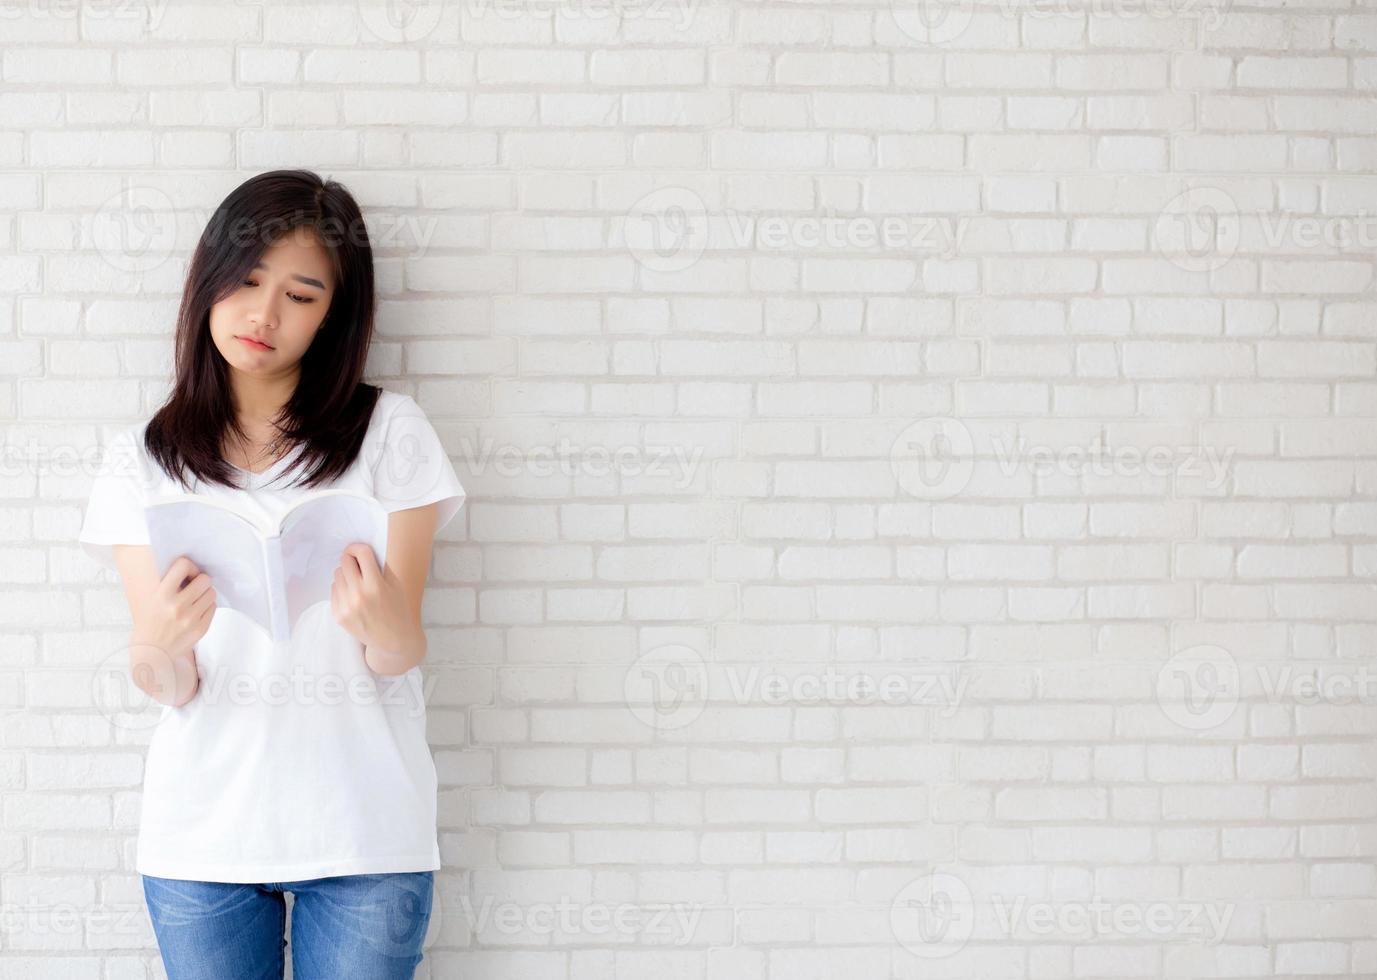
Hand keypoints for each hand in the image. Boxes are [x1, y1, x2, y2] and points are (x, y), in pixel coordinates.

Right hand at [127, 556, 215, 706]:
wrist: (151, 652)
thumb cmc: (150, 622)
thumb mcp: (153, 599)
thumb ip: (171, 584)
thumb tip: (193, 569)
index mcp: (161, 595)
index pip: (183, 566)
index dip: (189, 567)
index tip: (187, 574)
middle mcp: (177, 606)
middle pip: (204, 580)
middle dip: (201, 581)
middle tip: (195, 587)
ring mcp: (190, 619)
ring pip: (211, 593)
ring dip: (205, 594)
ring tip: (195, 600)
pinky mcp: (200, 629)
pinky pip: (213, 607)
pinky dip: (207, 607)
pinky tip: (196, 611)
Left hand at [330, 542, 416, 655]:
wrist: (392, 640)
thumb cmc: (397, 609)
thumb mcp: (395, 585)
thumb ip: (379, 567)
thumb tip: (360, 552)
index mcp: (376, 585)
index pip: (361, 553)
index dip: (359, 547)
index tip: (360, 550)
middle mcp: (358, 595)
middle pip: (345, 562)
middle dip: (351, 559)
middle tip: (358, 564)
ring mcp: (346, 606)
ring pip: (337, 575)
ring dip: (346, 574)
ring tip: (357, 583)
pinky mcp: (338, 615)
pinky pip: (333, 590)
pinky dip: (342, 589)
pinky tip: (353, 596)